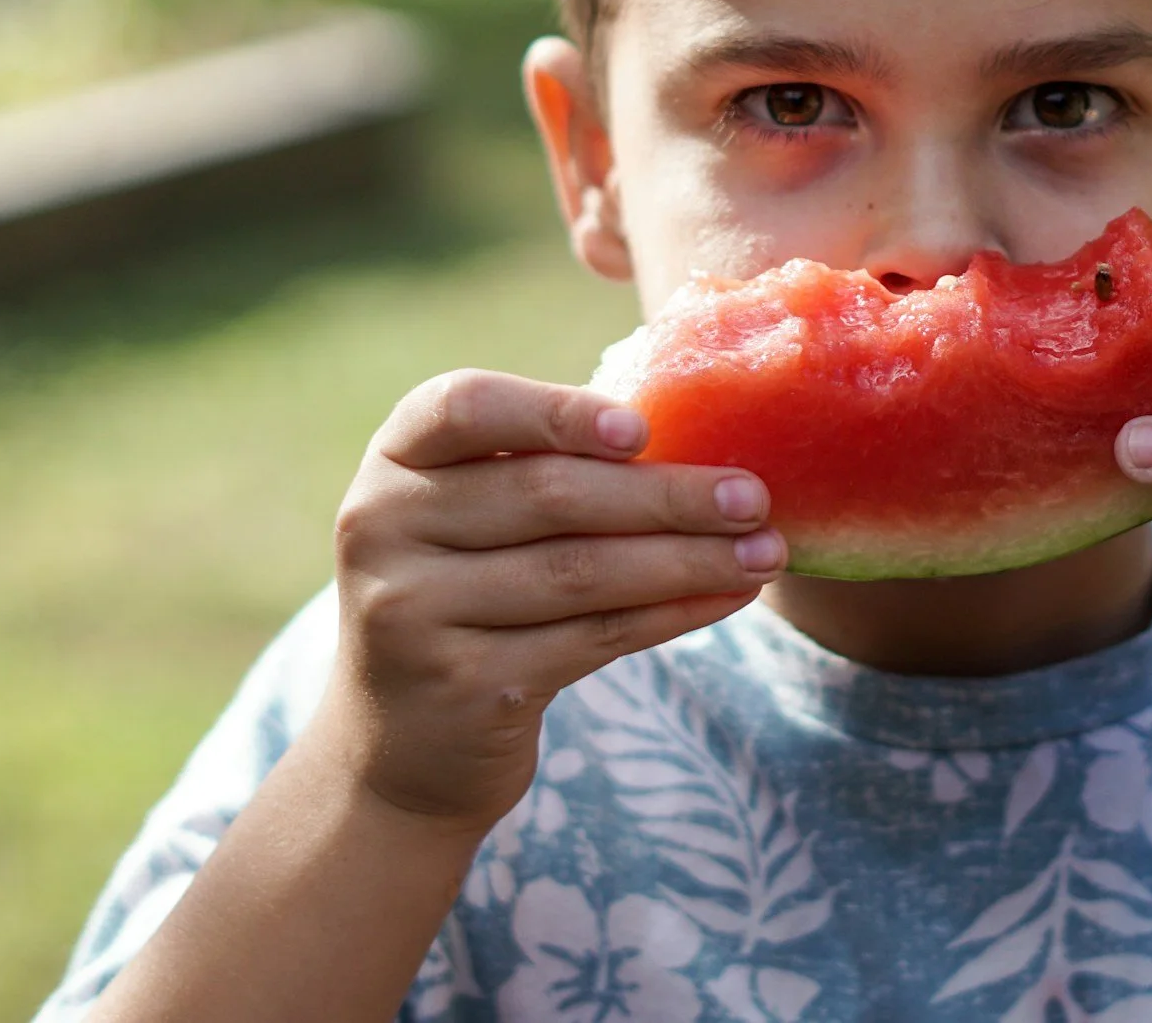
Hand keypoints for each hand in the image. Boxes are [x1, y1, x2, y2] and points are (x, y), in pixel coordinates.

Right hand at [322, 370, 786, 829]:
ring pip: (580, 572)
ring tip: (767, 552)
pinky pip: (592, 638)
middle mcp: (384, 527)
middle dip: (666, 495)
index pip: (463, 406)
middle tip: (754, 495)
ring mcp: (414, 612)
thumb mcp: (472, 516)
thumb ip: (544, 465)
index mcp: (395, 459)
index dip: (557, 412)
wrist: (401, 744)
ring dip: (688, 560)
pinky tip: (727, 597)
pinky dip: (671, 614)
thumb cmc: (469, 592)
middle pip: (547, 495)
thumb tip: (701, 437)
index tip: (643, 430)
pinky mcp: (463, 686)